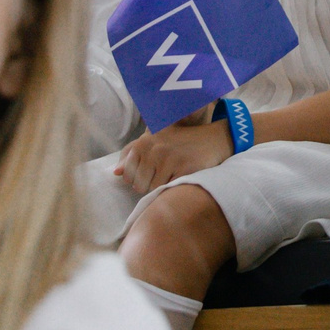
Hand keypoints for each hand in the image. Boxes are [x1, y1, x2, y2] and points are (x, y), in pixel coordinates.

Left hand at [114, 111, 235, 192]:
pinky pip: (170, 190)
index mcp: (143, 142)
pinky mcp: (185, 169)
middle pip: (140, 185)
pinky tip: (183, 175)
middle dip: (151, 184)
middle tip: (166, 172)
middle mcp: (154, 149)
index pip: (128, 175)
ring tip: (175, 173)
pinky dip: (175, 187)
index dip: (139, 178)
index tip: (153, 170)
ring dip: (164, 186)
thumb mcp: (155, 141)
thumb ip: (132, 155)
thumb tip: (116, 172)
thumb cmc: (180, 142)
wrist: (214, 139)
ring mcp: (170, 159)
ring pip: (154, 189)